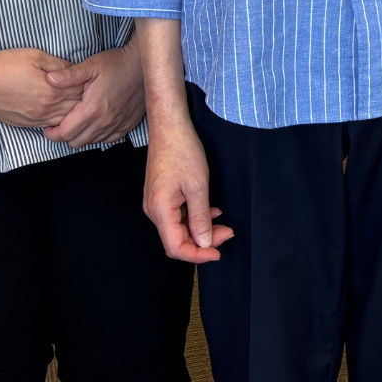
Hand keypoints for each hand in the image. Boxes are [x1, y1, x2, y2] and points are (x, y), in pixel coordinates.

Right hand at [0, 47, 83, 127]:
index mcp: (52, 92)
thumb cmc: (6, 65)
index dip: (87, 84)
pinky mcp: (25, 124)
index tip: (90, 78)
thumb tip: (74, 71)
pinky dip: (58, 120)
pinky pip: (48, 126)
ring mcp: (35, 119)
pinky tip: (60, 113)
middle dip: (83, 99)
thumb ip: (58, 65)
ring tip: (76, 102)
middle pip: (75, 109)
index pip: (80, 91)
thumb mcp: (36, 56)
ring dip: (72, 113)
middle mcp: (46, 109)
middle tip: (88, 91)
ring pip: (63, 121)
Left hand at [41, 43, 145, 147]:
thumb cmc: (117, 63)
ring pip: (91, 142)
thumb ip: (69, 75)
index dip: (52, 133)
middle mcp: (105, 121)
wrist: (144, 65)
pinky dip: (98, 136)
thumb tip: (49, 79)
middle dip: (64, 136)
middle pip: (76, 142)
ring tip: (77, 123)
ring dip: (81, 136)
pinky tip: (95, 124)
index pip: (65, 133)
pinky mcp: (127, 125)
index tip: (48, 127)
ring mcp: (117, 125)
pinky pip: (108, 140)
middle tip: (61, 125)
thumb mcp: (91, 65)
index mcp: (93, 109)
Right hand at [142, 116, 230, 262]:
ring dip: (201, 228)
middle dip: (203, 241)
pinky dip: (195, 217)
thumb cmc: (183, 150)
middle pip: (177, 239)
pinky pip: (178, 215)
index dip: (198, 255)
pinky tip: (211, 210)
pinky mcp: (161, 195)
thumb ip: (201, 218)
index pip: (175, 247)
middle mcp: (154, 210)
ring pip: (179, 228)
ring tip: (223, 223)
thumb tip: (205, 243)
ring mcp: (156, 203)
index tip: (219, 252)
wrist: (170, 126)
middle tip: (228, 232)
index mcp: (160, 211)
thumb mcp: (198, 186)